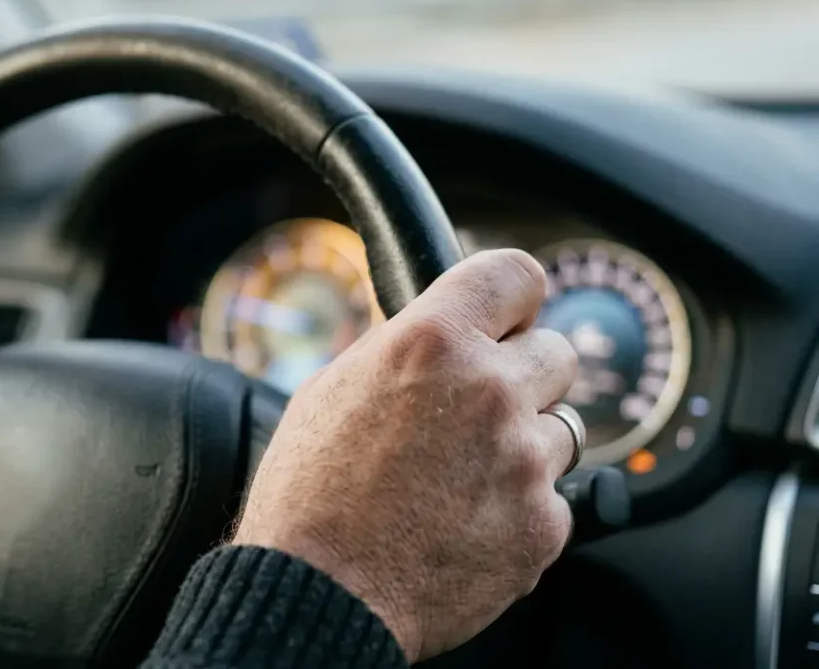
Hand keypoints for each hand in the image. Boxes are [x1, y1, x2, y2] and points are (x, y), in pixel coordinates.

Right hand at [233, 249, 578, 661]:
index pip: (516, 275)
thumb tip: (434, 334)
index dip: (514, 299)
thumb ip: (399, 351)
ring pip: (561, 431)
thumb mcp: (331, 390)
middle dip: (523, 376)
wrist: (320, 595)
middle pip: (557, 352)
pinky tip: (465, 524)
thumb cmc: (309, 498)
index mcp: (431, 341)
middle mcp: (489, 389)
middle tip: (476, 411)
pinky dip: (519, 510)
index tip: (509, 318)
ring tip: (458, 481)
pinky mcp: (545, 524)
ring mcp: (525, 460)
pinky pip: (553, 499)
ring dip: (522, 447)